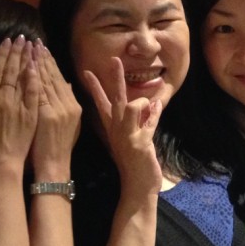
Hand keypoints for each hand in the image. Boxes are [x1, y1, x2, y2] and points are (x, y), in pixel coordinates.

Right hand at [0, 36, 38, 176]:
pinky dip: (35, 79)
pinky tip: (37, 67)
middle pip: (11, 70)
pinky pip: (34, 93)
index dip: (2, 54)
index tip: (7, 40)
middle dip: (17, 52)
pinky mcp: (31, 115)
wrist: (0, 162)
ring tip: (32, 45)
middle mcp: (3, 98)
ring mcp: (19, 106)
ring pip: (24, 78)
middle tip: (22, 37)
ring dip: (28, 60)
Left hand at [30, 40, 80, 176]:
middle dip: (43, 57)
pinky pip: (40, 92)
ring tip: (30, 47)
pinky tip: (28, 65)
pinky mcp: (48, 115)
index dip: (50, 63)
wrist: (55, 166)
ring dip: (38, 62)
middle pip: (54, 76)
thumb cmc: (56, 148)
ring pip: (47, 80)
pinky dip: (34, 77)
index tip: (42, 48)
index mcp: (72, 105)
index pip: (59, 79)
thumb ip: (66, 103)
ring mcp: (59, 109)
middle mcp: (68, 104)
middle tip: (34, 41)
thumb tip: (65, 84)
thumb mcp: (67, 124)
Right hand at [82, 57, 161, 195]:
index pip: (101, 102)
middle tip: (114, 58)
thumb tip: (153, 103)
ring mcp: (126, 135)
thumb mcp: (140, 138)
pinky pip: (146, 120)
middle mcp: (116, 129)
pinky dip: (153, 113)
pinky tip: (157, 104)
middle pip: (114, 97)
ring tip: (152, 104)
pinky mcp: (138, 142)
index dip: (95, 87)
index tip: (87, 72)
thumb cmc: (137, 164)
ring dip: (141, 101)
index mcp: (113, 128)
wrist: (137, 187)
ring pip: (129, 105)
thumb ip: (145, 120)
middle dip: (114, 77)